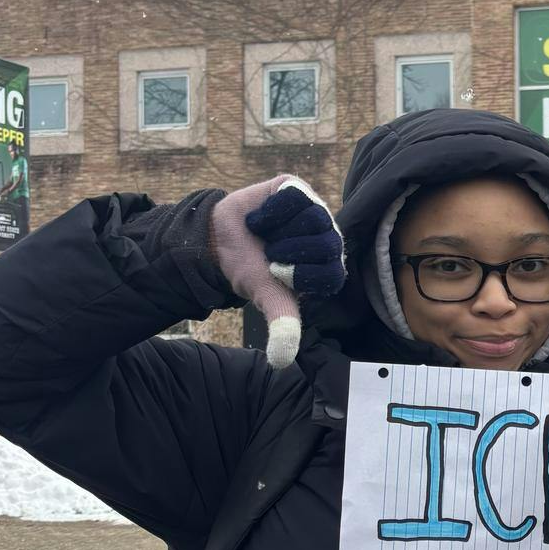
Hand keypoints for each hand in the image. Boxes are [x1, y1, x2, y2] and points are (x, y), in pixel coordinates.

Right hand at [210, 175, 345, 367]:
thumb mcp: (267, 298)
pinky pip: (292, 195)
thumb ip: (282, 324)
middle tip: (270, 253)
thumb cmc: (250, 270)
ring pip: (311, 217)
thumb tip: (281, 361)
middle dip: (287, 251)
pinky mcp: (296, 188)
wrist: (219, 242)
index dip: (297, 274)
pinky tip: (261, 218)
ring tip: (266, 235)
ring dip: (277, 231)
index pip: (329, 271)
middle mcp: (328, 237)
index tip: (277, 273)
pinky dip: (269, 212)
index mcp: (329, 266)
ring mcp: (314, 210)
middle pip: (324, 242)